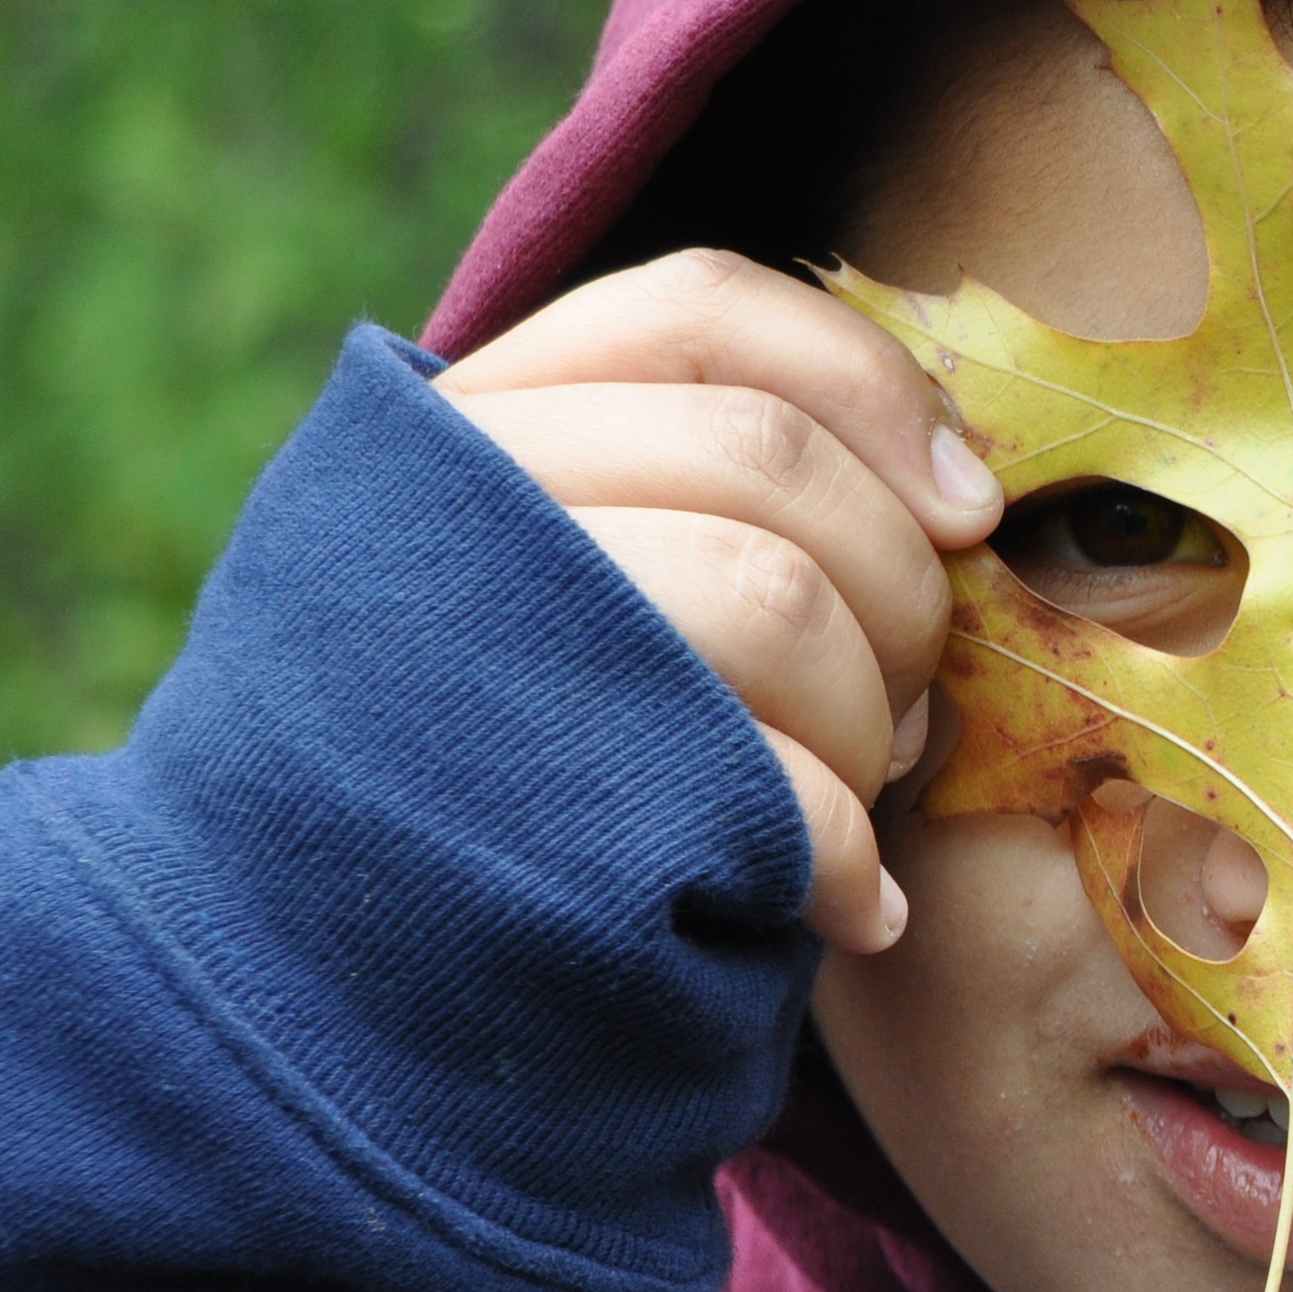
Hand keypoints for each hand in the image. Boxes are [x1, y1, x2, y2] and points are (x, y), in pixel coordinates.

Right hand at [434, 249, 1005, 950]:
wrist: (326, 980)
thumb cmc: (513, 766)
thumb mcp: (572, 576)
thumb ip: (710, 482)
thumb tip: (961, 485)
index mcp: (470, 426)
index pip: (699, 311)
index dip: (867, 386)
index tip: (966, 503)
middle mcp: (453, 506)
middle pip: (768, 460)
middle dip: (895, 593)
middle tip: (903, 705)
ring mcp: (473, 649)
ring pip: (774, 601)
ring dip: (871, 723)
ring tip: (859, 797)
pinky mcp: (524, 808)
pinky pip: (765, 787)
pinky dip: (847, 857)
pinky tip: (852, 905)